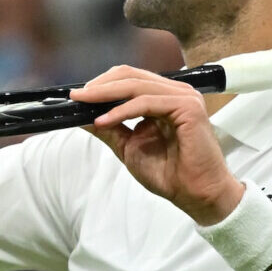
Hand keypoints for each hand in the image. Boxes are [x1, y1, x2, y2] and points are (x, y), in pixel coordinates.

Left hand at [70, 65, 243, 224]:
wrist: (195, 194)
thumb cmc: (169, 174)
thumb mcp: (129, 146)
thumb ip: (110, 128)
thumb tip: (82, 116)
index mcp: (164, 98)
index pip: (130, 79)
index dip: (102, 84)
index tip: (77, 96)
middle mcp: (175, 92)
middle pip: (131, 76)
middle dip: (100, 86)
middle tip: (77, 96)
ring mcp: (183, 97)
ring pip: (137, 85)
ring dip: (106, 95)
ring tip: (84, 104)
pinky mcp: (188, 107)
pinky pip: (146, 102)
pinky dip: (121, 111)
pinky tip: (104, 120)